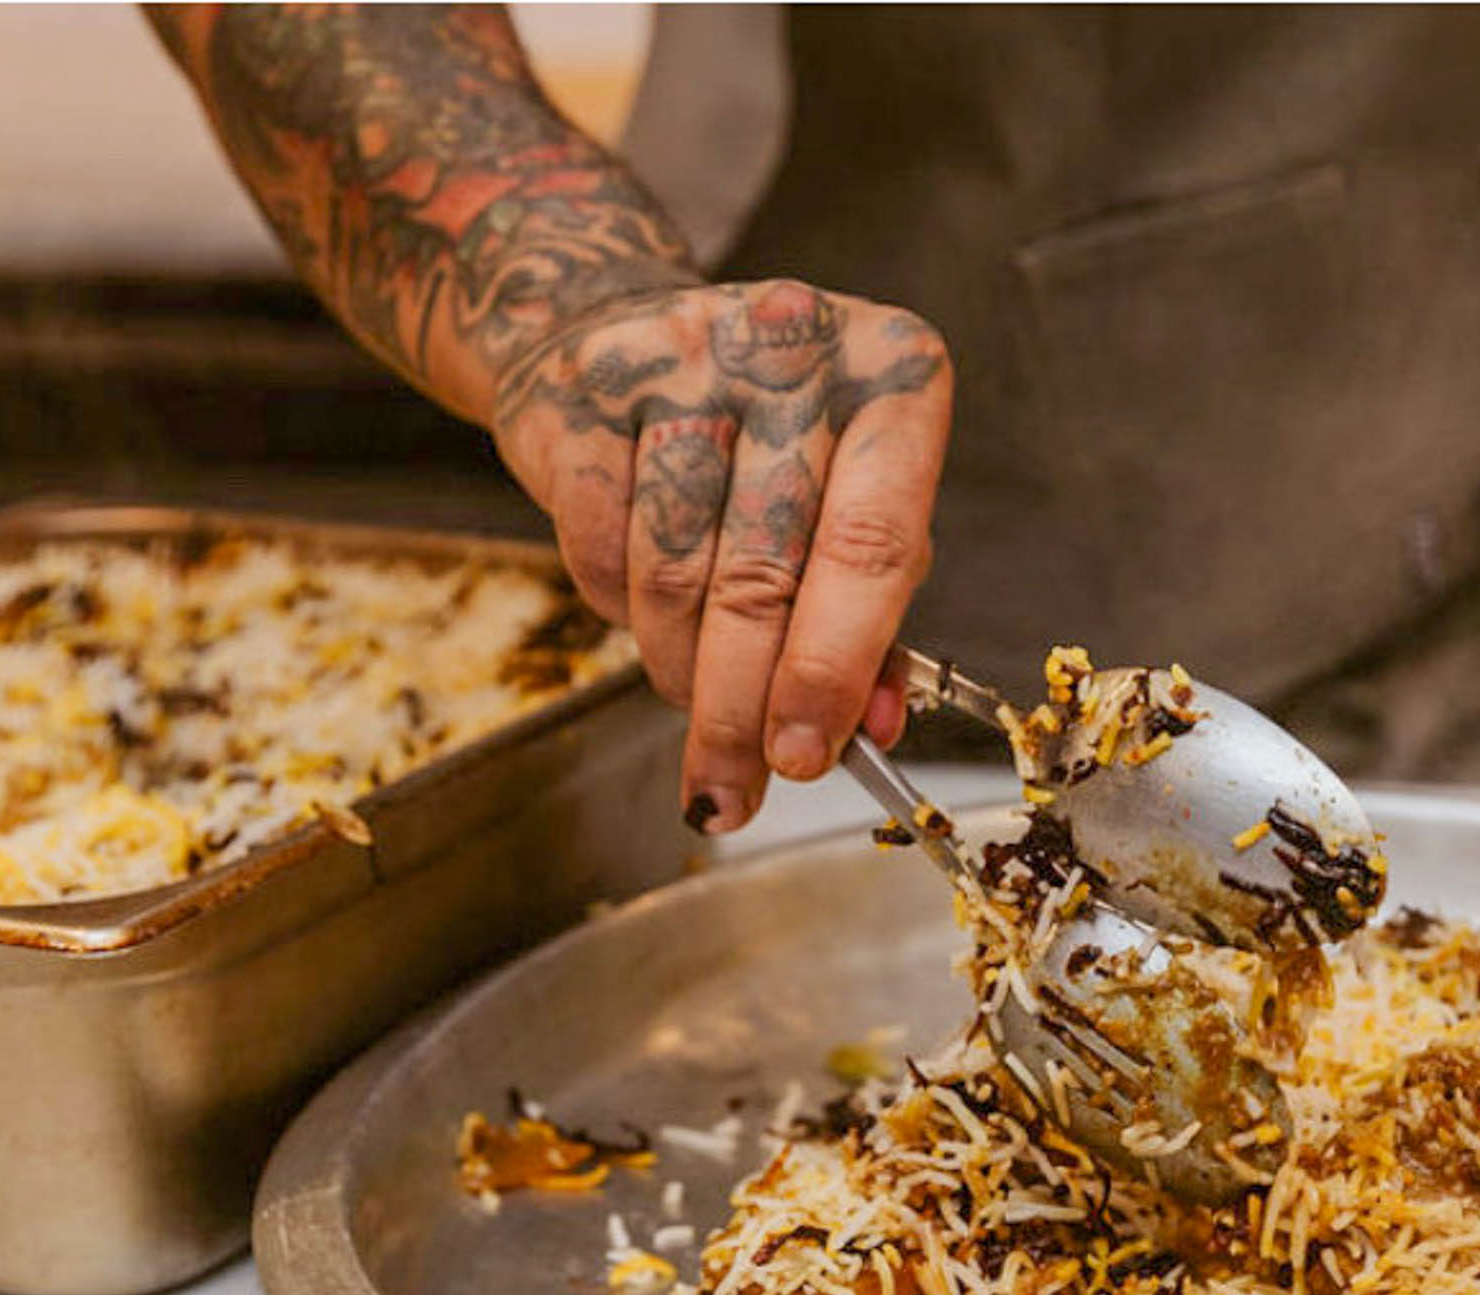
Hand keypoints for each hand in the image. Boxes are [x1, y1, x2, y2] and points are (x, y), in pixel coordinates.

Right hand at [491, 279, 953, 831]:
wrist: (617, 325)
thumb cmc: (767, 441)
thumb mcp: (848, 506)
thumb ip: (874, 618)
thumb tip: (872, 730)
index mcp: (893, 374)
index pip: (873, 545)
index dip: (835, 668)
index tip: (805, 757)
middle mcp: (791, 346)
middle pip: (765, 573)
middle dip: (744, 705)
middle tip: (736, 784)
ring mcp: (684, 355)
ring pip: (675, 573)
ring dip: (682, 669)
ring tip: (694, 700)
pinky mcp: (586, 385)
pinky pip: (599, 546)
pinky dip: (619, 611)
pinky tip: (642, 617)